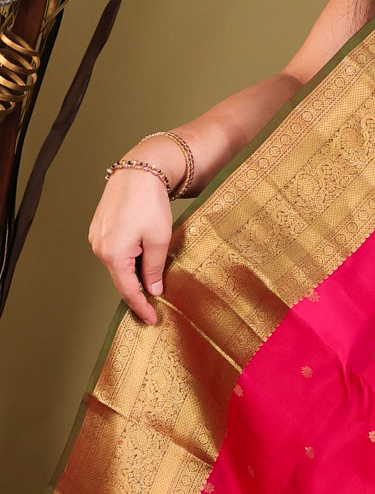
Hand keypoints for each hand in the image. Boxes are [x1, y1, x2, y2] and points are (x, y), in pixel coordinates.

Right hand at [88, 144, 182, 325]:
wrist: (138, 173)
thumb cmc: (150, 204)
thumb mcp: (159, 240)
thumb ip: (154, 268)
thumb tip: (153, 290)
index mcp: (113, 254)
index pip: (128, 290)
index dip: (141, 307)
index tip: (153, 320)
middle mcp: (99, 248)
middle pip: (120, 280)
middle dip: (138, 294)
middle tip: (155, 308)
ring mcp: (97, 239)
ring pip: (117, 267)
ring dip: (133, 276)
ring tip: (152, 284)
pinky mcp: (99, 230)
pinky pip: (114, 253)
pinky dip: (127, 262)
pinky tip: (142, 263)